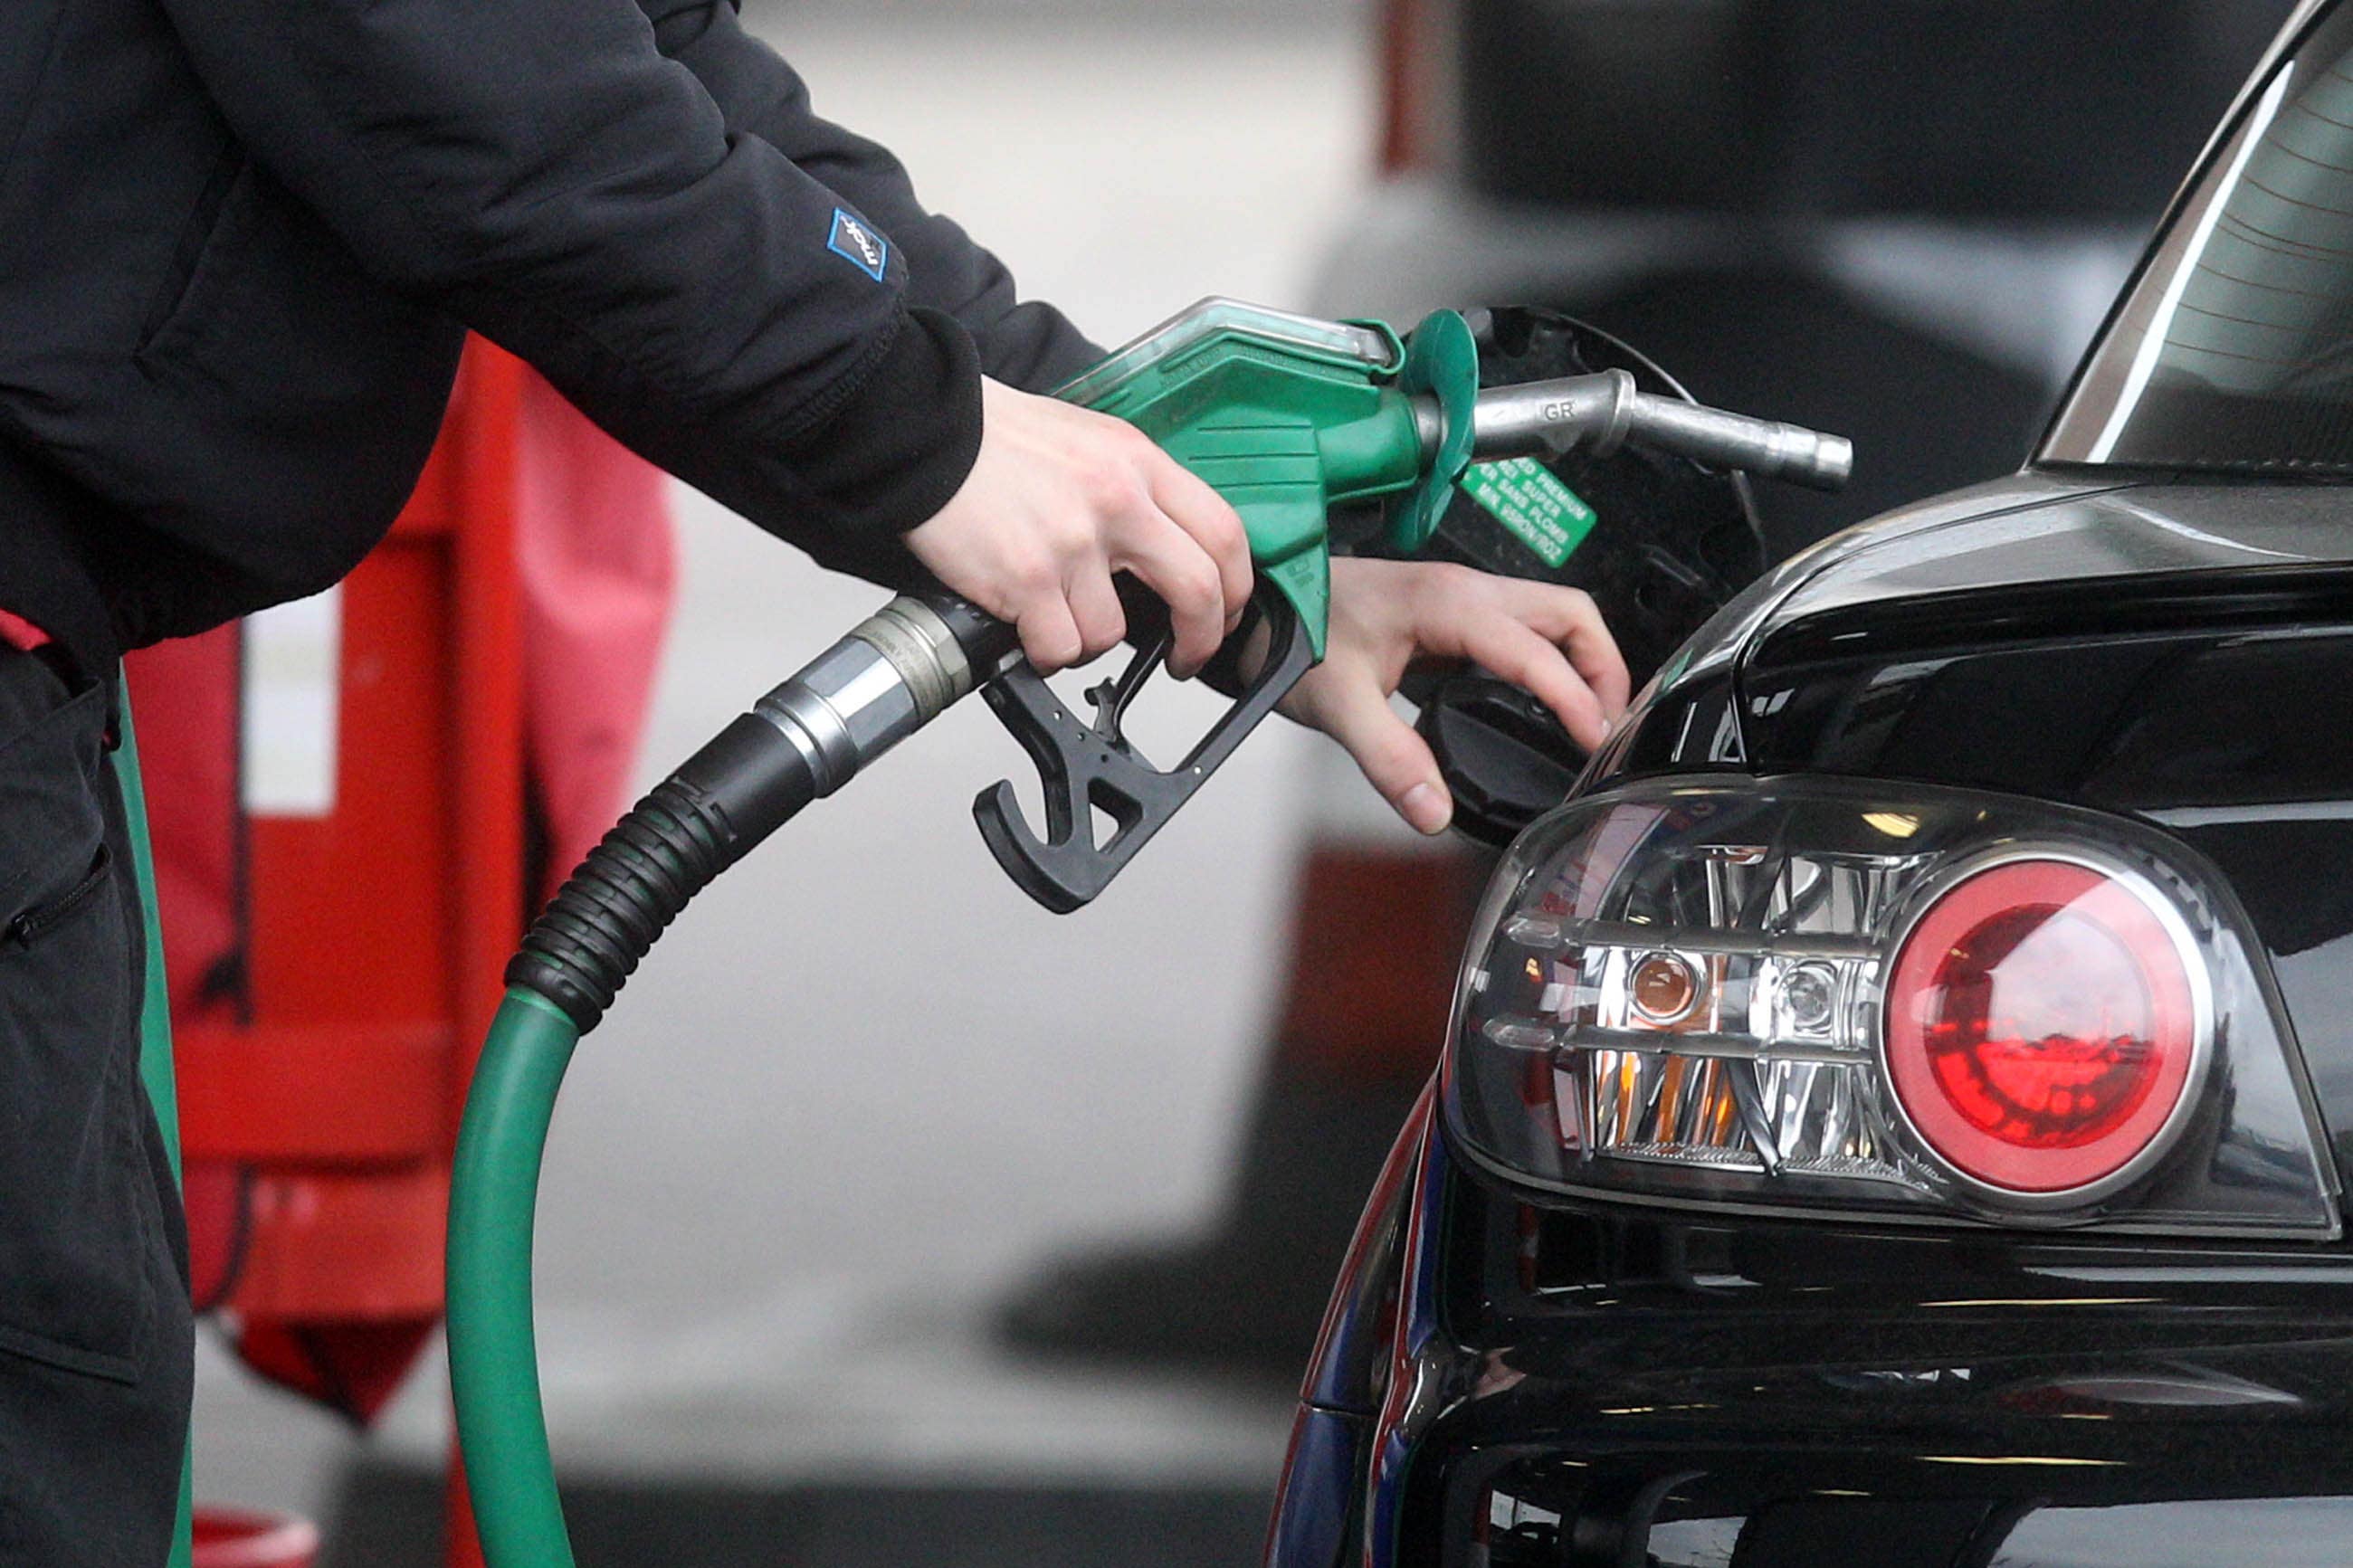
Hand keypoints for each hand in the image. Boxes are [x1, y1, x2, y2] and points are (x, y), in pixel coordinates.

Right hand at [905, 377, 1251, 677]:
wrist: (928, 431)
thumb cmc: (998, 438)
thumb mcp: (1090, 441)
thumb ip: (1135, 489)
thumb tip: (1166, 550)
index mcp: (1139, 463)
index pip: (1224, 533)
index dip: (1236, 588)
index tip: (1223, 612)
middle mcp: (1117, 500)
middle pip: (1199, 590)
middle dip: (1200, 639)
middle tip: (1185, 656)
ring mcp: (1074, 542)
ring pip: (1113, 632)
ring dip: (1088, 640)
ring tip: (1058, 616)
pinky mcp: (1028, 577)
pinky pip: (1059, 647)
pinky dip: (1044, 650)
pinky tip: (1026, 625)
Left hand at [1282, 558, 1631, 834]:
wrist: (1259, 607)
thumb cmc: (1292, 634)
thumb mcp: (1338, 705)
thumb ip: (1390, 760)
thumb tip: (1434, 811)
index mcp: (1447, 603)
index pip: (1535, 651)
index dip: (1574, 698)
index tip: (1595, 742)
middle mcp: (1464, 590)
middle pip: (1569, 614)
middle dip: (1603, 669)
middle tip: (1608, 729)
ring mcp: (1462, 596)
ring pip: (1553, 614)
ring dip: (1583, 661)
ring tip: (1590, 719)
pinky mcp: (1453, 612)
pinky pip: (1525, 627)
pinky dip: (1552, 661)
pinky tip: (1542, 703)